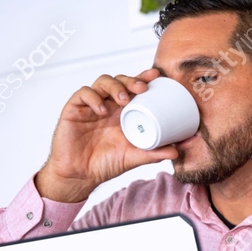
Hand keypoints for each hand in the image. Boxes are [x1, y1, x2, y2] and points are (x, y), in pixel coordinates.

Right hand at [35, 70, 179, 202]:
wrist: (80, 175)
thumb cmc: (106, 164)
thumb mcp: (134, 157)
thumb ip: (154, 153)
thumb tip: (177, 152)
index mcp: (124, 113)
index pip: (134, 89)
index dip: (144, 78)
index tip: (156, 75)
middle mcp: (109, 105)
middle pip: (120, 81)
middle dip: (131, 80)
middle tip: (142, 88)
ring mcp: (91, 106)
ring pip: (102, 82)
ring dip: (115, 86)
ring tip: (123, 100)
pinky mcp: (74, 109)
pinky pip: (83, 94)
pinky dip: (93, 98)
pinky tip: (101, 110)